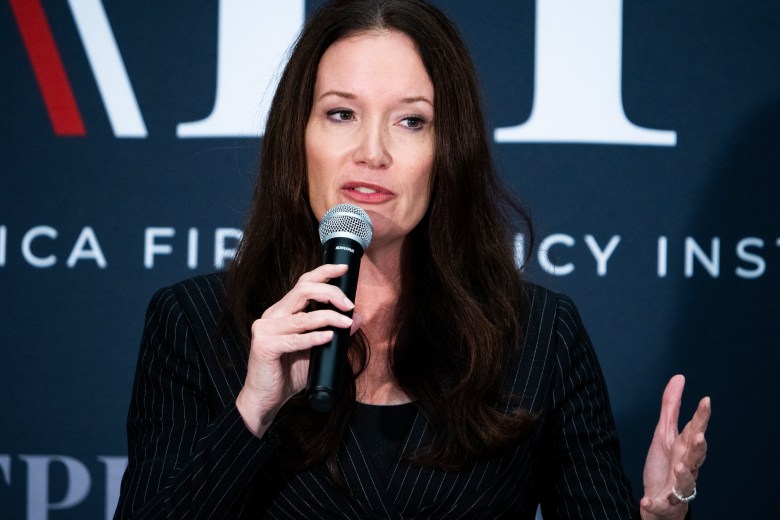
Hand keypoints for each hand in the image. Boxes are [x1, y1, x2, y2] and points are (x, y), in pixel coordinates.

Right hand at [235, 264, 357, 435]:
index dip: (324, 272)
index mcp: (282, 312)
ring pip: (302, 316)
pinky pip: (295, 339)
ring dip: (329, 317)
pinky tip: (329, 337)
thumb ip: (334, 333)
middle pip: (303, 291)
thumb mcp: (317, 350)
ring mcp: (266, 330)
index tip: (344, 268)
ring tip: (346, 322)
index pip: (303, 283)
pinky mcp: (265, 347)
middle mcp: (272, 316)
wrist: (266, 400)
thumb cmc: (289, 374)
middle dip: (330, 293)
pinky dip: (314, 337)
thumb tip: (357, 318)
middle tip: (349, 304)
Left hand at [641, 375, 710, 519]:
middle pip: (696, 457)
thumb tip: (679, 377)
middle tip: (698, 436)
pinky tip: (645, 501)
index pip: (695, 431)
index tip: (706, 400)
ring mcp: (677, 487)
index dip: (701, 417)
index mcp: (684, 449)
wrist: (659, 500)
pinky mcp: (664, 503)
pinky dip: (654, 504)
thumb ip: (671, 407)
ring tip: (680, 467)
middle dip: (699, 448)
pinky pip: (660, 505)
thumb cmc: (667, 465)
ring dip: (684, 476)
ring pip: (686, 483)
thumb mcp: (664, 433)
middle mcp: (686, 467)